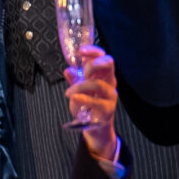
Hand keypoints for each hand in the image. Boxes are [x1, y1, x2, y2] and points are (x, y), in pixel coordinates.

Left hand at [64, 47, 121, 169]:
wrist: (96, 127)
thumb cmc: (88, 105)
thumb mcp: (79, 90)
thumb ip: (75, 79)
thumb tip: (68, 70)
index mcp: (104, 75)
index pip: (104, 57)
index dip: (94, 52)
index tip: (81, 51)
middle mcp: (110, 83)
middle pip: (109, 65)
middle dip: (93, 63)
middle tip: (81, 71)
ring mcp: (110, 96)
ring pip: (98, 84)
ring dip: (80, 86)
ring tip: (69, 92)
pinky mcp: (107, 110)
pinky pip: (95, 102)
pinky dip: (83, 98)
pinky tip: (74, 97)